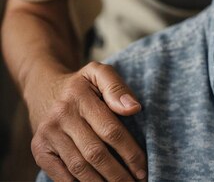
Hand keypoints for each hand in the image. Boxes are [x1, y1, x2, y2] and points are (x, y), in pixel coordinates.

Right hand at [29, 61, 146, 180]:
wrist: (44, 89)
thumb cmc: (81, 86)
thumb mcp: (98, 73)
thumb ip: (117, 87)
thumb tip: (134, 109)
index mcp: (80, 94)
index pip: (110, 129)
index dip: (130, 153)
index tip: (143, 168)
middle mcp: (62, 114)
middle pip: (95, 153)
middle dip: (118, 174)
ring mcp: (48, 133)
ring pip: (79, 168)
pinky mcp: (39, 150)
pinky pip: (62, 176)